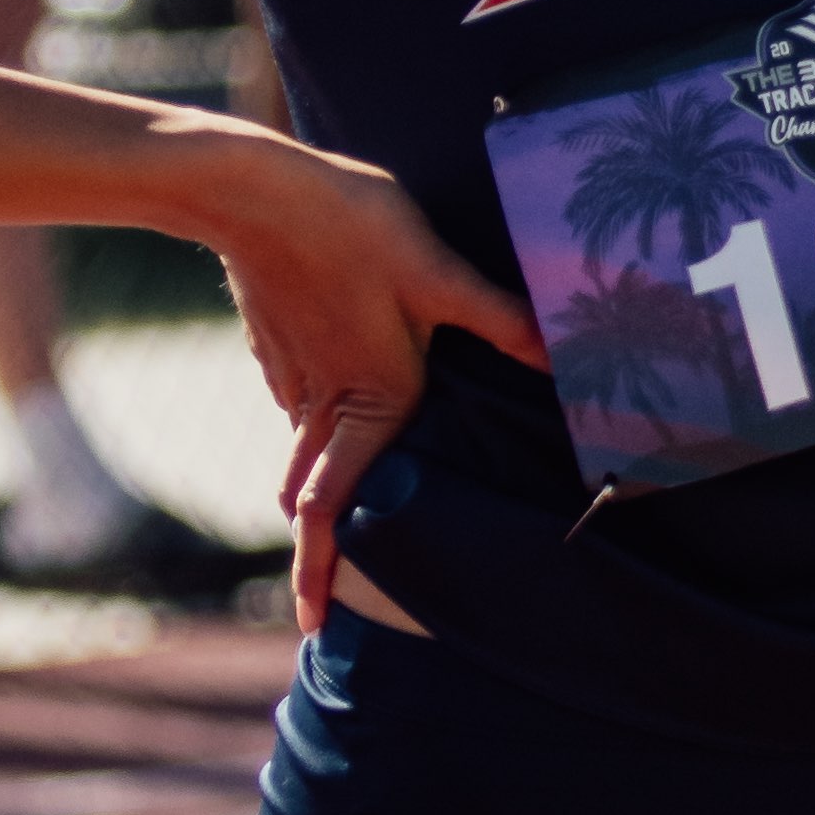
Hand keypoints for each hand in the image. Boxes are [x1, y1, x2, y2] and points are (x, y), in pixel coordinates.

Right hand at [210, 133, 549, 628]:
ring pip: (304, 455)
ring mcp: (295, 377)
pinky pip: (301, 409)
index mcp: (368, 401)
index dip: (320, 570)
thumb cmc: (350, 227)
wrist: (251, 189)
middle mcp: (325, 404)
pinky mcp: (281, 349)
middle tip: (317, 609)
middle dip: (314, 555)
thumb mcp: (434, 270)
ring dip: (313, 496)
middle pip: (308, 499)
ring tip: (322, 528)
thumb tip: (563, 356)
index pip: (329, 510)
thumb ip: (498, 318)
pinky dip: (312, 435)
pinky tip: (332, 420)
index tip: (311, 625)